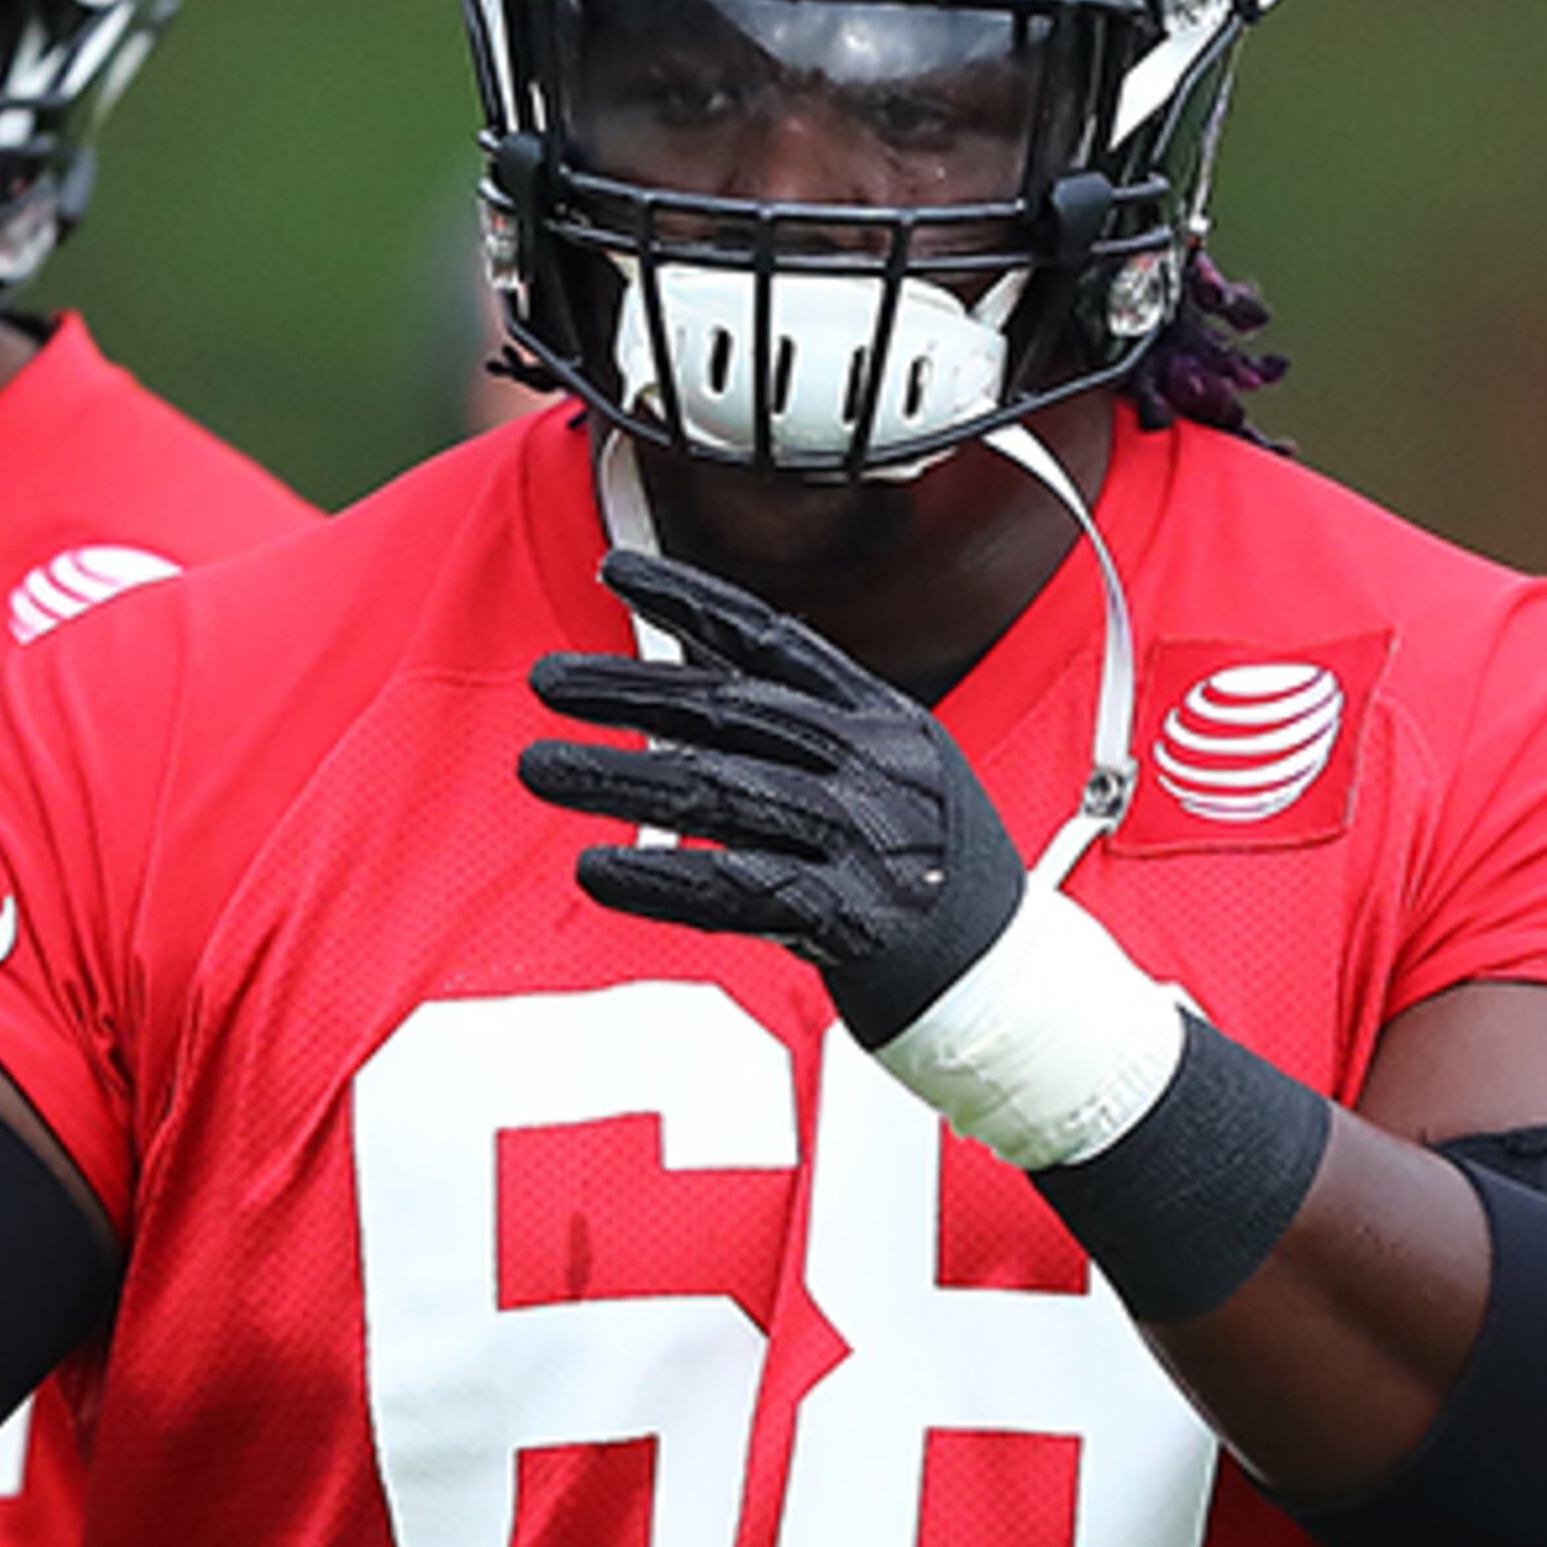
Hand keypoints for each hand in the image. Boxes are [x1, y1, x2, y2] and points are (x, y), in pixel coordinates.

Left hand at [521, 546, 1026, 1045]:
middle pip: (727, 710)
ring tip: (538, 766)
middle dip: (626, 691)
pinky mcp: (848, 915)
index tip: (615, 569)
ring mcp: (861, 837)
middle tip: (545, 680)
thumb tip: (692, 692)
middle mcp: (870, 764)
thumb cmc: (930, 871)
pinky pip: (735, 890)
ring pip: (715, 793)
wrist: (1007, 977)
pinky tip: (597, 869)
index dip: (689, 598)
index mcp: (879, 716)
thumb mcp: (892, 770)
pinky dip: (659, 880)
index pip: (770, 638)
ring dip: (615, 779)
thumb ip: (806, 729)